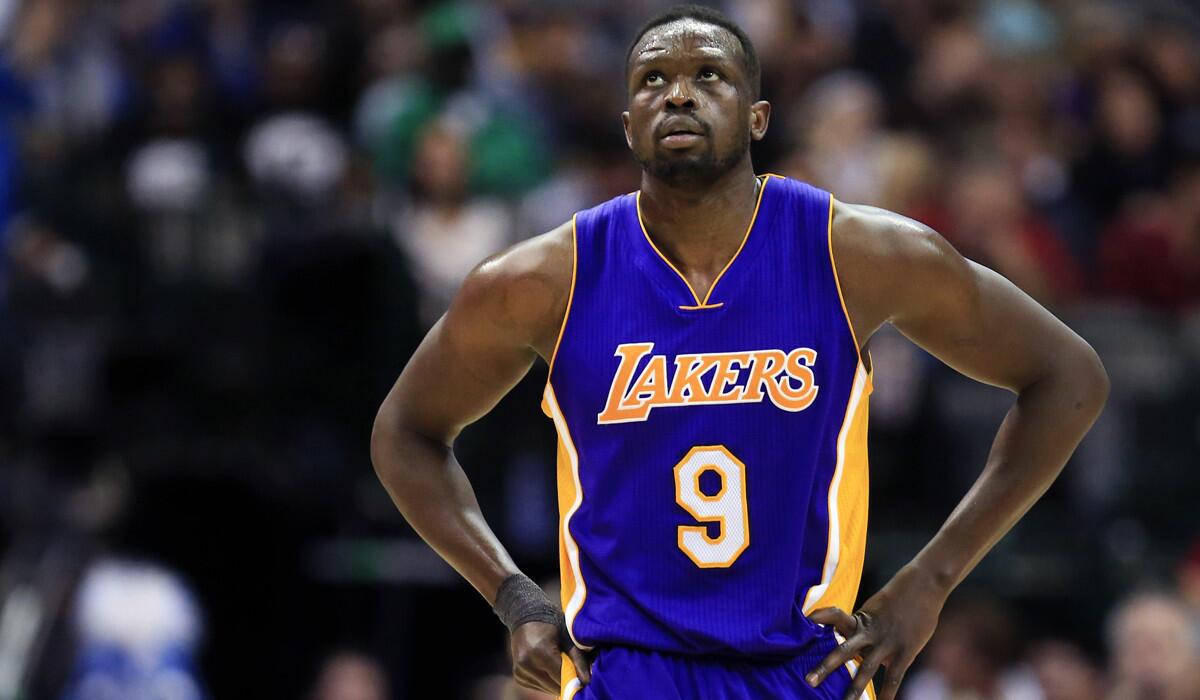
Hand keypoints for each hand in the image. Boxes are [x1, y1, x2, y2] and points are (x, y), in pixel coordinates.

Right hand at [510, 621, 591, 694]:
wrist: (526, 618)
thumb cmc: (552, 625)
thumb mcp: (568, 638)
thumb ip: (578, 660)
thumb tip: (587, 681)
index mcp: (540, 651)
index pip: (562, 677)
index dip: (574, 680)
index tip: (583, 678)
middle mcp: (526, 663)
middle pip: (554, 686)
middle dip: (566, 682)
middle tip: (573, 671)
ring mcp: (520, 671)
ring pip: (547, 689)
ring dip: (556, 683)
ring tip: (559, 666)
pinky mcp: (518, 677)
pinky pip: (538, 687)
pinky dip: (547, 681)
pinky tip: (548, 668)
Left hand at [805, 565, 946, 699]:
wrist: (925, 585)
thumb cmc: (899, 597)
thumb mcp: (876, 608)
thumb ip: (865, 627)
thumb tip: (860, 645)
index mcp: (860, 619)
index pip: (835, 616)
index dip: (820, 618)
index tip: (804, 622)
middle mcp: (870, 632)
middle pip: (844, 651)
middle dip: (825, 667)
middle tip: (808, 681)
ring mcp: (887, 642)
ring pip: (867, 668)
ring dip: (854, 688)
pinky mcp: (905, 651)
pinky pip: (894, 676)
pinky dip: (887, 693)